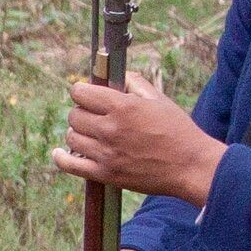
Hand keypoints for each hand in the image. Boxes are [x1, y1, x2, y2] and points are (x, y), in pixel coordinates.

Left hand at [54, 70, 226, 203]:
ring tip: (87, 132)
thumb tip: (119, 76)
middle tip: (92, 115)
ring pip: (72, 137)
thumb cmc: (178, 131)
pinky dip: (61, 158)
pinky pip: (70, 165)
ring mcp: (106, 153)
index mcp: (122, 106)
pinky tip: (60, 152)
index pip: (81, 92)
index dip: (82, 91)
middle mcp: (109, 129)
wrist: (190, 166)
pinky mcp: (106, 174)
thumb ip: (136, 84)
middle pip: (74, 115)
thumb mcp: (159, 100)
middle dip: (81, 111)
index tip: (86, 94)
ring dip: (77, 132)